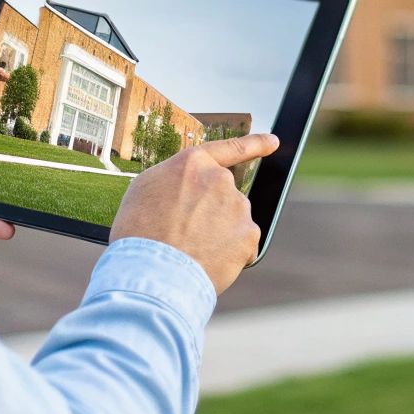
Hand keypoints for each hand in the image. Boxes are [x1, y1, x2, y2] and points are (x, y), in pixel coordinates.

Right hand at [110, 133, 278, 292]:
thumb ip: (176, 180)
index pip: (231, 149)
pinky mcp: (249, 235)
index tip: (273, 141)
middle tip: (185, 236)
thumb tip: (190, 186)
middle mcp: (220, 180)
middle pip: (224, 198)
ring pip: (233, 223)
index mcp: (193, 164)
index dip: (255, 144)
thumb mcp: (145, 190)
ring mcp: (238, 207)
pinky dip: (230, 256)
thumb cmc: (139, 233)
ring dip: (219, 236)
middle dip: (211, 215)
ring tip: (191, 252)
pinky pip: (243, 247)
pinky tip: (208, 262)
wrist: (152, 271)